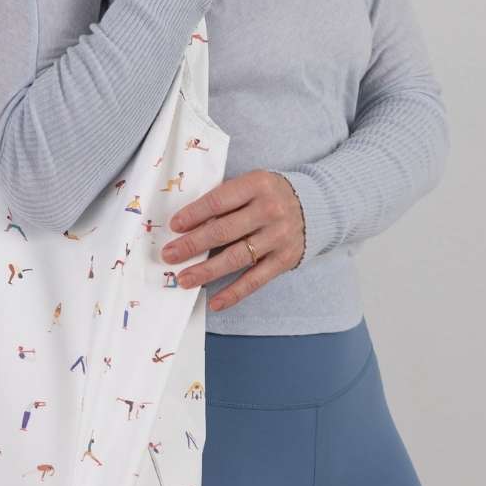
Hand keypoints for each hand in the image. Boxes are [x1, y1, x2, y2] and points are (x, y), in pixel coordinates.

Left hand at [159, 170, 306, 311]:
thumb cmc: (270, 195)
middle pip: (224, 231)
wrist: (315, 206)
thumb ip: (226, 198)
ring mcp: (278, 237)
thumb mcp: (251, 184)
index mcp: (257, 184)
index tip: (174, 227)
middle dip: (192, 245)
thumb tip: (187, 223)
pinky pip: (255, 280)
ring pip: (236, 258)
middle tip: (170, 255)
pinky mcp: (284, 260)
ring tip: (184, 279)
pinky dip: (234, 292)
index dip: (193, 214)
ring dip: (206, 271)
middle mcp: (270, 210)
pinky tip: (215, 302)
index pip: (218, 201)